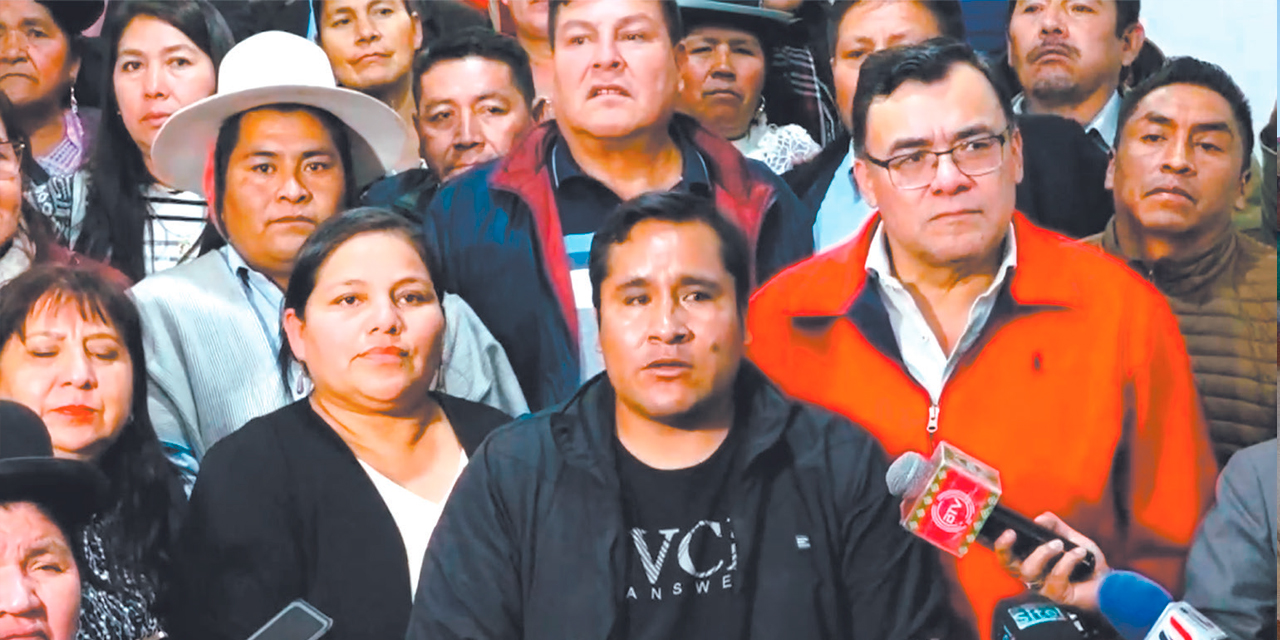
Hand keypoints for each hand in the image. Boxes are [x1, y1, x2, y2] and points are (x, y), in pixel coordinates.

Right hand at [993, 512, 1109, 610]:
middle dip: (1005, 549)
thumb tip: (1039, 518)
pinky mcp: (1058, 595)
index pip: (1007, 556)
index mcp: (1033, 561)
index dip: (1001, 545)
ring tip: (1059, 544)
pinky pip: (1055, 576)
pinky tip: (1079, 553)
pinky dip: (1068, 561)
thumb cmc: (1089, 565)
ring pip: (1029, 570)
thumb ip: (1056, 527)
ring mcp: (1044, 587)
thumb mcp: (1072, 539)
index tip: (1008, 531)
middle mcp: (1034, 576)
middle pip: (1008, 566)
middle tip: (1013, 534)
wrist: (1110, 583)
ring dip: (1042, 552)